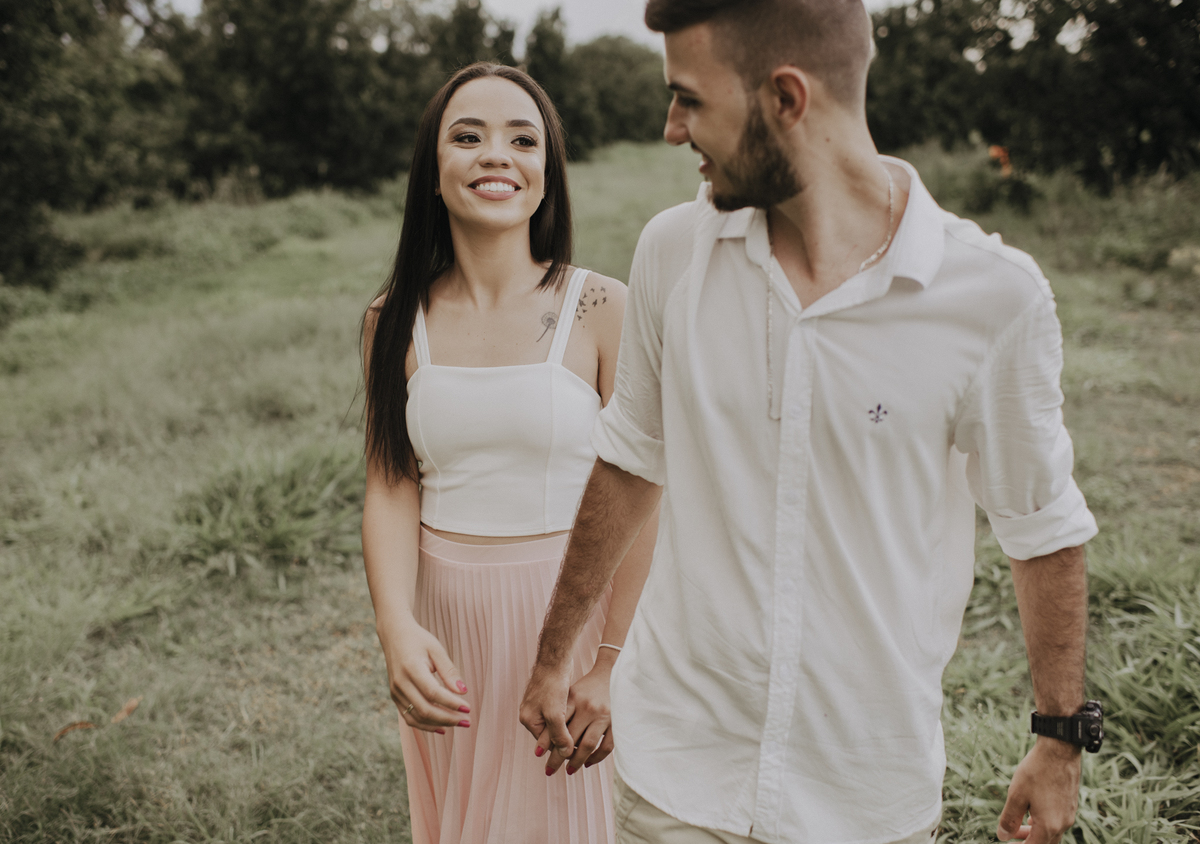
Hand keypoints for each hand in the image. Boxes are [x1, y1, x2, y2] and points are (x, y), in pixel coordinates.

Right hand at [378, 617, 469, 733]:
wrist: (394, 635)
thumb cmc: (419, 640)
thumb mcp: (437, 649)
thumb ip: (449, 671)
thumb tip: (463, 692)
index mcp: (411, 668)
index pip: (433, 693)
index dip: (451, 703)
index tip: (468, 708)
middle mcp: (400, 683)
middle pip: (425, 709)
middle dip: (448, 718)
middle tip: (467, 721)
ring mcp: (395, 692)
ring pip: (416, 718)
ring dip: (439, 724)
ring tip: (458, 724)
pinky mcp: (395, 697)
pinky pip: (409, 717)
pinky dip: (426, 725)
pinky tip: (442, 728)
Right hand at [519, 660, 573, 773]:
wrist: (555, 659)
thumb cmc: (552, 685)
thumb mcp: (555, 713)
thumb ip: (558, 735)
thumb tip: (564, 754)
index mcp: (529, 720)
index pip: (546, 744)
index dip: (562, 750)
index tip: (579, 755)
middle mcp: (532, 715)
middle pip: (551, 736)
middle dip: (565, 741)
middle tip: (584, 749)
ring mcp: (541, 706)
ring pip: (557, 726)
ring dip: (569, 731)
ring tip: (585, 736)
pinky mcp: (550, 698)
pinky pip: (560, 715)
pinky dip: (570, 719)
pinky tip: (582, 720)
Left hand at [553, 658, 616, 775]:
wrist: (612, 674)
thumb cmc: (587, 688)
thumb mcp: (570, 694)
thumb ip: (560, 714)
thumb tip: (544, 741)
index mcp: (574, 699)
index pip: (558, 724)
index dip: (547, 741)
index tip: (539, 755)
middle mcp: (588, 708)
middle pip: (570, 739)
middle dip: (558, 758)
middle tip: (549, 770)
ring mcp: (603, 716)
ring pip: (587, 746)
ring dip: (576, 761)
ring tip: (569, 770)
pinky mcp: (616, 722)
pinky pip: (605, 747)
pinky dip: (596, 758)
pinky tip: (588, 762)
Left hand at [997, 737, 1082, 842]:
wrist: (1060, 751)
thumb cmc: (1036, 771)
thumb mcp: (1017, 795)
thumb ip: (1009, 818)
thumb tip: (1002, 836)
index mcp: (1049, 825)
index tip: (1007, 842)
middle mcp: (1063, 823)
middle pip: (1045, 843)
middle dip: (1027, 842)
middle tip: (1010, 836)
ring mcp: (1069, 814)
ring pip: (1051, 833)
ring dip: (1034, 832)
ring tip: (1018, 826)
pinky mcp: (1070, 804)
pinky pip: (1057, 822)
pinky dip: (1043, 823)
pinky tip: (1032, 814)